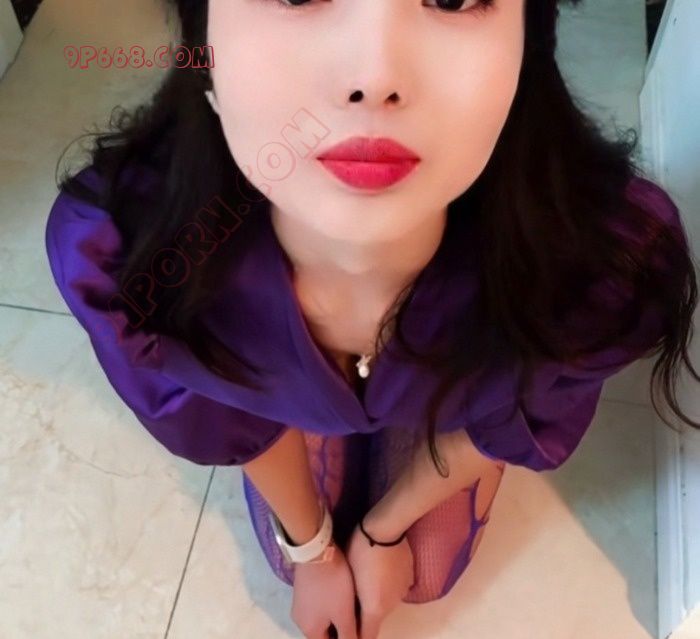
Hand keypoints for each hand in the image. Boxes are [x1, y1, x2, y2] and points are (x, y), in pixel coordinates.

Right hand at [291, 542, 359, 638]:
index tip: (358, 630)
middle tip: (358, 620)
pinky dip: (330, 605)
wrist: (316, 551)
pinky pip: (318, 605)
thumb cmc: (332, 585)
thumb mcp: (344, 614)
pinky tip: (342, 595)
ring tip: (352, 607)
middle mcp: (301, 620)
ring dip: (336, 617)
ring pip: (321, 618)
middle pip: (323, 633)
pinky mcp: (303, 589)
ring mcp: (300, 603)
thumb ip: (348, 636)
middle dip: (340, 629)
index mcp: (310, 630)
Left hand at [345, 522, 414, 638]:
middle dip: (366, 611)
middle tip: (355, 595)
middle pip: (378, 617)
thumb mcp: (348, 577)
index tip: (349, 631)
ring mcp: (403, 590)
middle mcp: (392, 604)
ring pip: (388, 600)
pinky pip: (396, 586)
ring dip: (378, 595)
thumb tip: (349, 610)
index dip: (357, 636)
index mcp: (375, 608)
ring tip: (368, 576)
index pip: (367, 636)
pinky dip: (389, 582)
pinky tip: (381, 566)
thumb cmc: (359, 551)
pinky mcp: (410, 576)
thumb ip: (351, 601)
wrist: (384, 527)